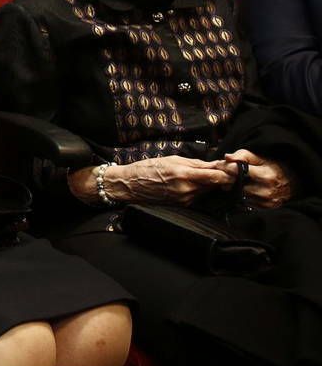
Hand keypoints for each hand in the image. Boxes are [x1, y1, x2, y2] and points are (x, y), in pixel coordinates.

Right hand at [111, 155, 237, 205]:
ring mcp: (185, 200)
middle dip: (221, 177)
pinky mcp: (182, 205)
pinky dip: (199, 189)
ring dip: (209, 183)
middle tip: (222, 169)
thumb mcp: (172, 159)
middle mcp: (188, 190)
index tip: (236, 168)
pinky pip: (197, 196)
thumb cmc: (148, 169)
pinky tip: (190, 183)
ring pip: (207, 190)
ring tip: (200, 174)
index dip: (230, 173)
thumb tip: (217, 164)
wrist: (129, 186)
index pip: (218, 177)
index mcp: (186, 175)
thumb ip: (197, 163)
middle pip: (216, 184)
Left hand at [228, 149, 292, 208]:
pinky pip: (244, 203)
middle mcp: (265, 190)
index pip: (238, 171)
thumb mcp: (262, 159)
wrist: (293, 184)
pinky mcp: (263, 209)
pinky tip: (242, 191)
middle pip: (236, 185)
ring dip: (233, 188)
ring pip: (238, 195)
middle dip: (227, 179)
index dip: (226, 167)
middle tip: (224, 174)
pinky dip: (240, 197)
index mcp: (265, 175)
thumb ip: (244, 155)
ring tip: (234, 182)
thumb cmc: (276, 169)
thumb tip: (227, 157)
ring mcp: (264, 202)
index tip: (219, 164)